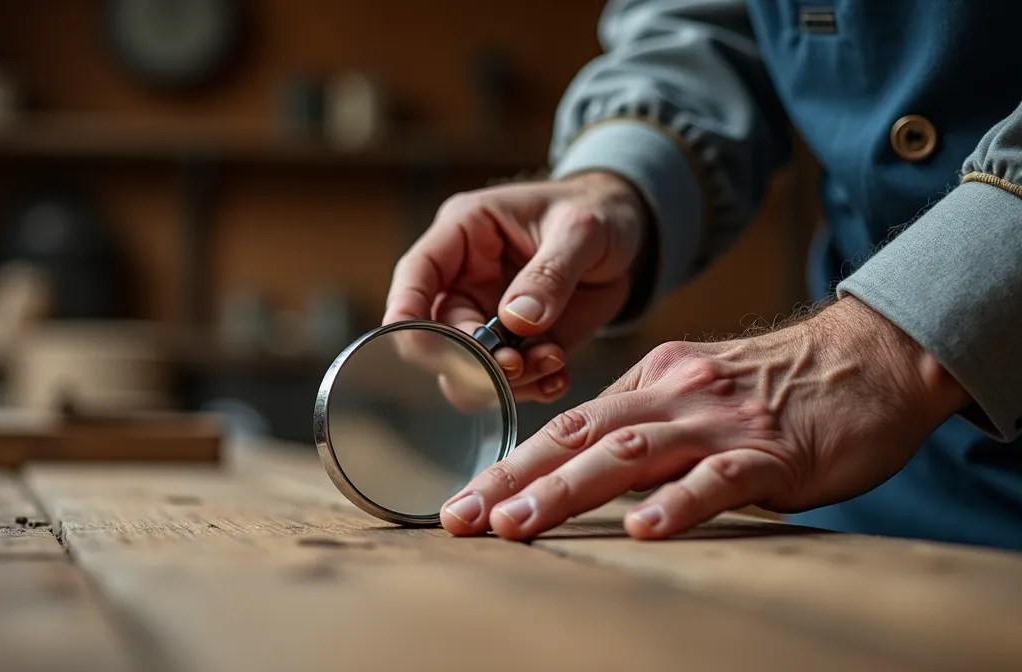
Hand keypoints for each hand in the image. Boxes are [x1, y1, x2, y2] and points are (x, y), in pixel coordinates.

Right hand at [384, 171, 650, 402]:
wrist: (629, 234)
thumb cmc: (597, 211)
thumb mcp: (581, 230)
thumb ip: (550, 273)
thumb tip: (516, 321)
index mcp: (464, 234)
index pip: (416, 275)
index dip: (406, 312)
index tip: (417, 347)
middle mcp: (465, 280)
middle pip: (438, 336)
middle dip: (473, 360)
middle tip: (516, 364)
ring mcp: (488, 317)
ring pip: (469, 370)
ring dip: (507, 380)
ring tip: (552, 361)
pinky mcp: (517, 345)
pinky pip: (509, 383)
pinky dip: (533, 388)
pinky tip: (559, 375)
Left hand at [439, 297, 970, 539]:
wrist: (873, 357)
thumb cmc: (780, 386)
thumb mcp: (696, 390)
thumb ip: (643, 421)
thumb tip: (586, 463)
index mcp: (651, 382)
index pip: (565, 424)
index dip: (508, 463)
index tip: (462, 500)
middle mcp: (674, 396)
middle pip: (577, 435)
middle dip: (512, 478)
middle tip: (460, 516)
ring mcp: (721, 422)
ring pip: (629, 454)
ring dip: (566, 490)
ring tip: (517, 525)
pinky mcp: (773, 452)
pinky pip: (719, 478)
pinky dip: (678, 502)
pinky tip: (643, 528)